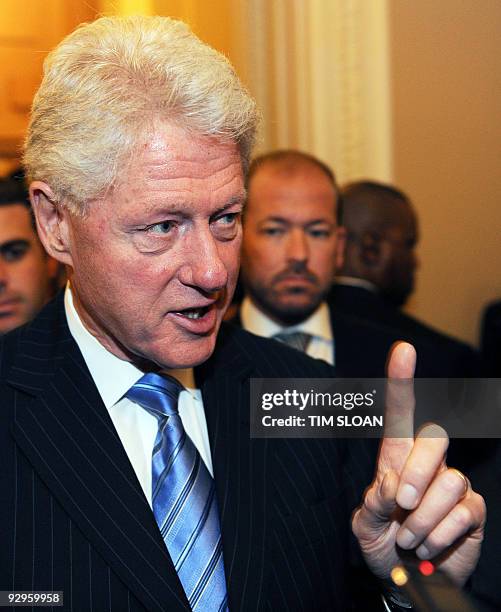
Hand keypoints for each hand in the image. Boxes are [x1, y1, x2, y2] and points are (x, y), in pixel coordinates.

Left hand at [352, 342, 485, 585]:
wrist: (403, 580)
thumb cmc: (380, 543)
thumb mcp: (364, 524)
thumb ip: (374, 502)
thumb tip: (394, 482)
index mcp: (396, 459)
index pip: (401, 414)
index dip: (402, 381)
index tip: (403, 350)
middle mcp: (427, 465)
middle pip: (434, 437)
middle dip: (417, 472)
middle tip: (402, 506)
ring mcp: (452, 486)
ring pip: (449, 480)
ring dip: (424, 518)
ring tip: (411, 537)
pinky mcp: (472, 510)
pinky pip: (464, 510)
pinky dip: (441, 533)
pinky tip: (430, 545)